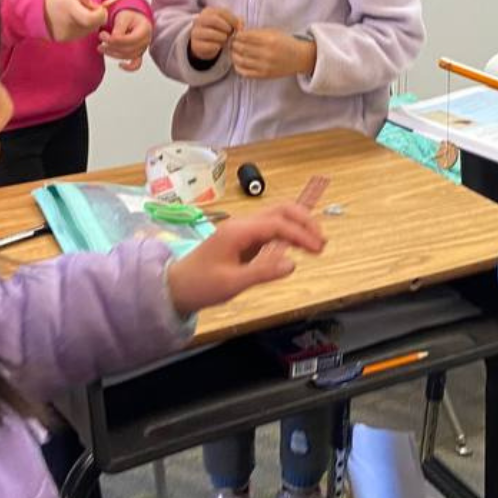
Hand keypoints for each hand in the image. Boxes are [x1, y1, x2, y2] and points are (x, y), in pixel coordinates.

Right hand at [44, 0, 107, 41]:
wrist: (31, 11)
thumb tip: (97, 8)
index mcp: (71, 10)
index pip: (94, 19)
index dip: (101, 14)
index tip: (101, 8)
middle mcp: (70, 24)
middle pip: (94, 26)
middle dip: (96, 17)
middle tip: (88, 8)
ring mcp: (67, 34)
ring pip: (88, 31)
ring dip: (89, 22)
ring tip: (77, 13)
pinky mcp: (64, 39)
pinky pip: (80, 34)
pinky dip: (80, 27)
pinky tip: (70, 20)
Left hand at [101, 9, 152, 69]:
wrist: (134, 18)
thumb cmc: (129, 16)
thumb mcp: (123, 17)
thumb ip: (119, 28)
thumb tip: (112, 40)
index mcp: (144, 30)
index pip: (128, 40)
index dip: (114, 40)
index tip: (102, 34)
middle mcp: (145, 41)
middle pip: (128, 49)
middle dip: (111, 47)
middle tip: (99, 40)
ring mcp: (142, 49)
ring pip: (128, 56)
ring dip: (113, 54)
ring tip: (101, 48)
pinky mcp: (138, 54)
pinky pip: (136, 64)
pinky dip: (129, 67)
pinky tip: (120, 65)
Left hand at [165, 203, 327, 314]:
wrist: (175, 287)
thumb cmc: (200, 286)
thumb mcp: (232, 283)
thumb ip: (263, 273)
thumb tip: (292, 264)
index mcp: (238, 231)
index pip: (278, 224)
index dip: (301, 234)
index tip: (318, 248)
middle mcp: (241, 224)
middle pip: (280, 210)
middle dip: (304, 221)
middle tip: (321, 241)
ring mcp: (242, 230)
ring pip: (276, 216)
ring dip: (298, 225)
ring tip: (315, 243)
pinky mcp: (242, 238)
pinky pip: (270, 228)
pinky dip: (288, 233)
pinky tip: (297, 245)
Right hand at [188, 6, 241, 61]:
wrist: (206, 44)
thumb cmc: (220, 30)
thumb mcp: (228, 23)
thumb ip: (237, 22)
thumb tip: (241, 27)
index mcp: (208, 11)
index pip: (222, 12)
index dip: (232, 19)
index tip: (238, 27)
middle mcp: (199, 20)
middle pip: (214, 20)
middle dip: (226, 28)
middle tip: (230, 33)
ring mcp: (196, 32)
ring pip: (211, 33)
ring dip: (222, 38)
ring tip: (225, 39)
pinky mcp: (196, 44)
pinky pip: (209, 45)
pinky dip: (217, 46)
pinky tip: (219, 46)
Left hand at [232, 29, 316, 79]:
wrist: (299, 58)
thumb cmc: (285, 42)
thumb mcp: (273, 32)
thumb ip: (256, 31)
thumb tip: (238, 30)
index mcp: (269, 40)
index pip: (245, 37)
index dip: (237, 35)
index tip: (236, 35)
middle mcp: (267, 53)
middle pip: (241, 48)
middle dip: (234, 44)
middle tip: (233, 43)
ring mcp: (265, 66)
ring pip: (241, 60)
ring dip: (234, 55)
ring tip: (234, 52)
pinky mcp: (264, 75)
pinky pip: (245, 72)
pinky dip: (238, 67)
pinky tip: (238, 62)